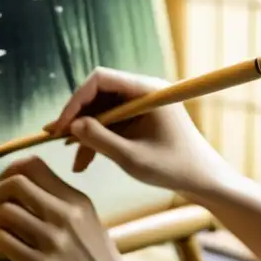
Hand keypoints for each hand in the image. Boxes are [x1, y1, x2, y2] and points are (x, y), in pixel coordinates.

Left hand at [0, 154, 142, 260]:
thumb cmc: (97, 256)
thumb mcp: (86, 217)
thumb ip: (60, 200)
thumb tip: (22, 184)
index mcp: (76, 200)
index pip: (35, 165)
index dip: (11, 168)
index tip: (4, 180)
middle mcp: (64, 215)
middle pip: (16, 184)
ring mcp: (53, 241)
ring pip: (5, 212)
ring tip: (3, 227)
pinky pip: (4, 241)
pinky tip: (5, 244)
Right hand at [45, 67, 231, 200]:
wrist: (204, 180)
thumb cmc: (174, 168)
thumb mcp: (132, 158)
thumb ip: (100, 139)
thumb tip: (72, 125)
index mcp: (147, 90)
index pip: (100, 79)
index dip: (75, 100)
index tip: (61, 125)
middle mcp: (144, 91)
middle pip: (99, 94)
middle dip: (77, 118)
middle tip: (56, 140)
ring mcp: (143, 104)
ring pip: (103, 111)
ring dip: (86, 134)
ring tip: (72, 161)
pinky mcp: (142, 118)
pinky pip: (113, 122)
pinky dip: (99, 139)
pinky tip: (84, 161)